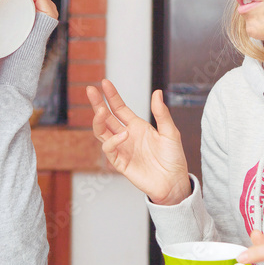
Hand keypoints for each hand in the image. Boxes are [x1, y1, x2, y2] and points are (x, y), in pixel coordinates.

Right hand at [87, 79, 190, 204]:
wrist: (174, 182)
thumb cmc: (173, 158)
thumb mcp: (170, 132)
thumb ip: (161, 114)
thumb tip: (157, 92)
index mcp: (137, 126)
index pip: (119, 108)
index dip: (111, 96)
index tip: (104, 82)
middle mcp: (126, 135)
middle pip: (106, 118)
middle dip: (97, 104)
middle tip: (90, 90)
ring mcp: (122, 149)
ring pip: (102, 132)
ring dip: (99, 121)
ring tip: (100, 111)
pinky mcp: (120, 163)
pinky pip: (110, 149)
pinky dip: (113, 141)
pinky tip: (123, 134)